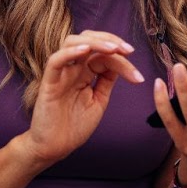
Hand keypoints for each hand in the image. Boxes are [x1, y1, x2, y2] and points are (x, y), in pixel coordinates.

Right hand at [21, 31, 143, 165]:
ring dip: (95, 41)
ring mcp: (60, 74)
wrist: (55, 148)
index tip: (138, 76)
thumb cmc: (74, 126)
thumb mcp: (98, 101)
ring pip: (72, 42)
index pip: (103, 55)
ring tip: (113, 49)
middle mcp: (72, 69)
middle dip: (110, 40)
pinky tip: (85, 50)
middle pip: (89, 39)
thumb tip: (121, 64)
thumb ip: (106, 81)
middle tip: (128, 51)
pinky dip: (69, 52)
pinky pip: (55, 61)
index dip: (122, 58)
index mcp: (84, 72)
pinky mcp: (48, 84)